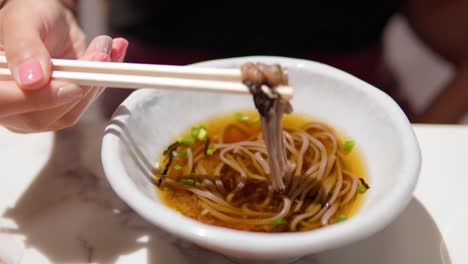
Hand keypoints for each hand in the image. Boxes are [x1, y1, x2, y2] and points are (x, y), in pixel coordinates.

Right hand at [0, 0, 127, 131]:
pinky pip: (85, 102)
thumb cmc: (30, 17)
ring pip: (70, 111)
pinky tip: (113, 54)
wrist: (50, 20)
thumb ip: (24, 48)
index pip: (7, 104)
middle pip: (44, 115)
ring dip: (97, 79)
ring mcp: (38, 110)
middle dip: (80, 84)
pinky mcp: (63, 107)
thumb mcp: (23, 22)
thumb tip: (30, 80)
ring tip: (105, 46)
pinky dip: (104, 79)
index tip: (73, 82)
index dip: (40, 98)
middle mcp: (13, 106)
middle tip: (101, 53)